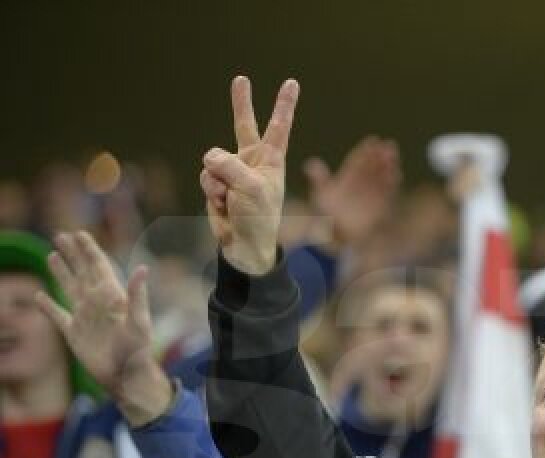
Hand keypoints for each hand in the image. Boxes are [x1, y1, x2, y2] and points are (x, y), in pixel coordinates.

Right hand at [37, 232, 172, 425]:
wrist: (126, 377)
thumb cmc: (137, 351)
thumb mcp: (140, 321)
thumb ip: (138, 295)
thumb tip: (143, 267)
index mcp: (112, 297)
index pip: (99, 267)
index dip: (89, 250)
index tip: (80, 234)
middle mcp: (97, 303)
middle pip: (82, 272)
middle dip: (73, 254)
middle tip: (61, 235)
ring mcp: (85, 317)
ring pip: (69, 288)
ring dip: (61, 272)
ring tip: (52, 255)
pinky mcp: (74, 334)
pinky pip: (58, 316)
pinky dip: (47, 306)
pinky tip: (38, 296)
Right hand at [199, 76, 299, 275]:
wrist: (244, 246)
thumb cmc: (258, 218)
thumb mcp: (251, 188)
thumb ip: (231, 166)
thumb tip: (209, 157)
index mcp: (271, 161)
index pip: (279, 127)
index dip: (284, 105)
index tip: (292, 83)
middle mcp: (252, 162)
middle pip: (244, 125)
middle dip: (241, 103)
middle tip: (241, 79)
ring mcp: (233, 172)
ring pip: (213, 161)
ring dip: (218, 182)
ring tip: (231, 200)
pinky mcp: (217, 184)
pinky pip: (206, 177)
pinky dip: (211, 192)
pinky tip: (222, 205)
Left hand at [304, 135, 399, 247]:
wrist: (339, 236)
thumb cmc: (327, 216)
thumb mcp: (321, 195)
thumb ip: (319, 179)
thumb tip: (311, 163)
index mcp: (347, 178)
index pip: (358, 160)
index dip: (365, 150)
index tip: (373, 140)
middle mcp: (361, 183)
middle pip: (372, 166)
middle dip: (381, 155)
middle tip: (389, 145)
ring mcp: (371, 193)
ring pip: (382, 176)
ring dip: (388, 166)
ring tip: (394, 156)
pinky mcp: (380, 204)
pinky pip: (388, 191)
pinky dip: (392, 182)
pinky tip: (397, 173)